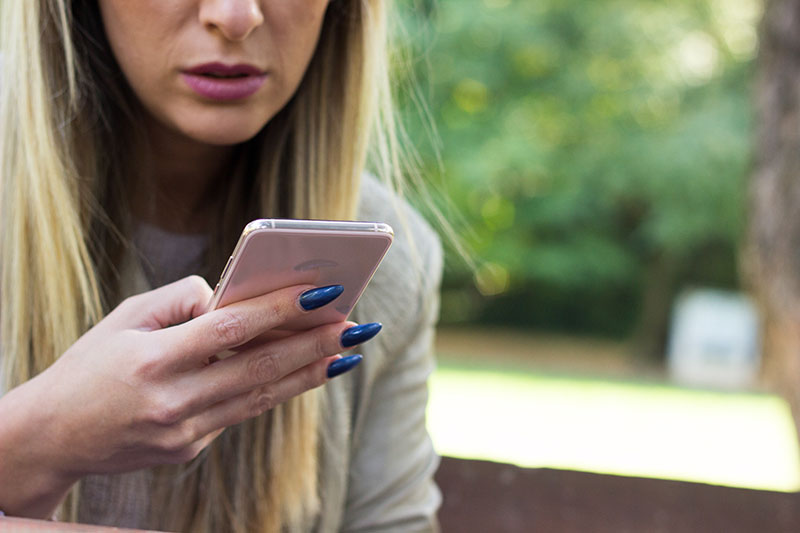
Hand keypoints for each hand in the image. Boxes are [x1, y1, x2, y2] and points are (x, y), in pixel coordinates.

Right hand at [0, 276, 378, 516]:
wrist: (53, 437)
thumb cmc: (90, 365)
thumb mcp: (125, 319)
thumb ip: (181, 301)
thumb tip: (233, 298)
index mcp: (153, 361)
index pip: (231, 329)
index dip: (281, 309)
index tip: (324, 292)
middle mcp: (172, 402)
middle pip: (259, 368)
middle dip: (314, 344)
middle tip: (356, 325)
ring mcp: (183, 433)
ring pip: (259, 398)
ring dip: (307, 373)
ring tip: (345, 353)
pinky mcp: (189, 450)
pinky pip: (238, 414)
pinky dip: (272, 391)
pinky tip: (302, 372)